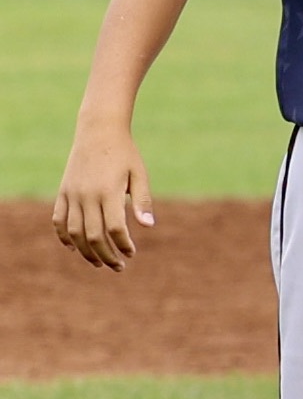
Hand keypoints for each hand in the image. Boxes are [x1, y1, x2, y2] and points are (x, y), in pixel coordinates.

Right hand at [54, 123, 152, 270]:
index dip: (123, 244)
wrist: (98, 132)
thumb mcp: (138, 174)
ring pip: (73, 232)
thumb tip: (148, 226)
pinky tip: (73, 248)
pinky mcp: (62, 192)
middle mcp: (86, 196)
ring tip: (99, 262)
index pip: (114, 229)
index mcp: (108, 192)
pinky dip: (63, 236)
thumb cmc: (125, 153)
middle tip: (118, 266)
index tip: (132, 253)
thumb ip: (142, 201)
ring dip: (85, 251)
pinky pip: (58, 220)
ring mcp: (71, 195)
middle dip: (105, 255)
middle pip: (93, 236)